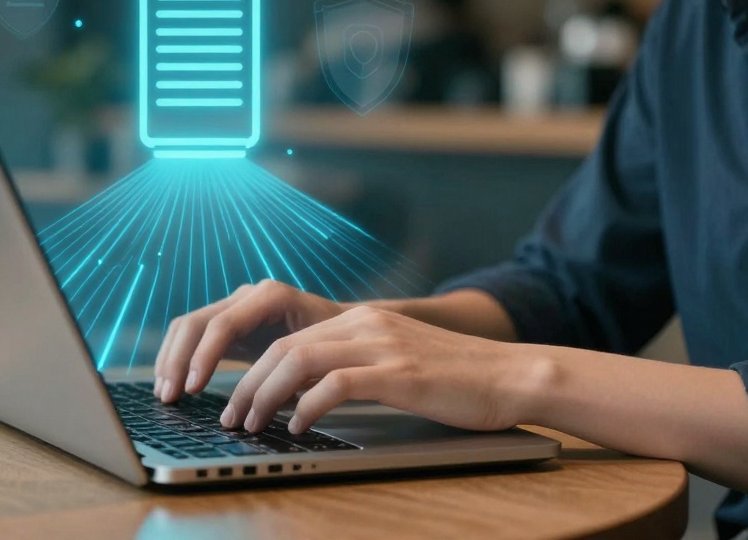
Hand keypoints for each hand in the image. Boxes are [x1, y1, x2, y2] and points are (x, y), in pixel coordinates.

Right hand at [154, 279, 348, 402]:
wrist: (344, 325)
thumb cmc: (336, 343)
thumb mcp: (319, 356)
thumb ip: (291, 372)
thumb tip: (266, 405)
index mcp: (270, 298)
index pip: (223, 325)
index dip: (204, 357)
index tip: (194, 389)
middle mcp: (248, 295)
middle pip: (197, 322)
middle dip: (178, 361)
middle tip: (169, 397)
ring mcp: (235, 304)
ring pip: (187, 326)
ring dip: (171, 360)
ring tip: (164, 394)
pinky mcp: (228, 320)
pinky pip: (193, 334)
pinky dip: (178, 357)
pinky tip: (172, 382)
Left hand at [220, 305, 539, 434]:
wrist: (513, 375)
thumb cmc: (458, 379)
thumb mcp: (397, 361)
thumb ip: (357, 366)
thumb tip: (308, 395)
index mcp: (362, 320)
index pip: (289, 339)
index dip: (255, 370)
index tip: (237, 399)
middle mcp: (365, 324)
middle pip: (284, 348)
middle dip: (249, 385)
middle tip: (233, 418)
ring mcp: (381, 345)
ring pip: (300, 362)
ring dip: (266, 396)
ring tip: (254, 425)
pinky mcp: (398, 372)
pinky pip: (336, 385)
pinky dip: (307, 406)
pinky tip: (298, 426)